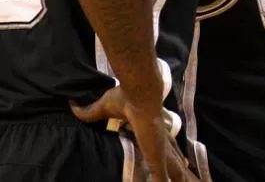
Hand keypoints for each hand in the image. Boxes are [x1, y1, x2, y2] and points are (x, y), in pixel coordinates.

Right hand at [71, 87, 197, 181]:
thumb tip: (72, 105)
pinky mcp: (157, 157)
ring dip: (179, 179)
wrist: (139, 94)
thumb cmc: (125, 97)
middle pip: (174, 163)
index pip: (164, 148)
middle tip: (190, 180)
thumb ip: (89, 112)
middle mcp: (160, 143)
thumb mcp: (103, 108)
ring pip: (173, 173)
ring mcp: (160, 151)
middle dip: (182, 174)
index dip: (170, 156)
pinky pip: (161, 178)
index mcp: (153, 133)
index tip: (177, 163)